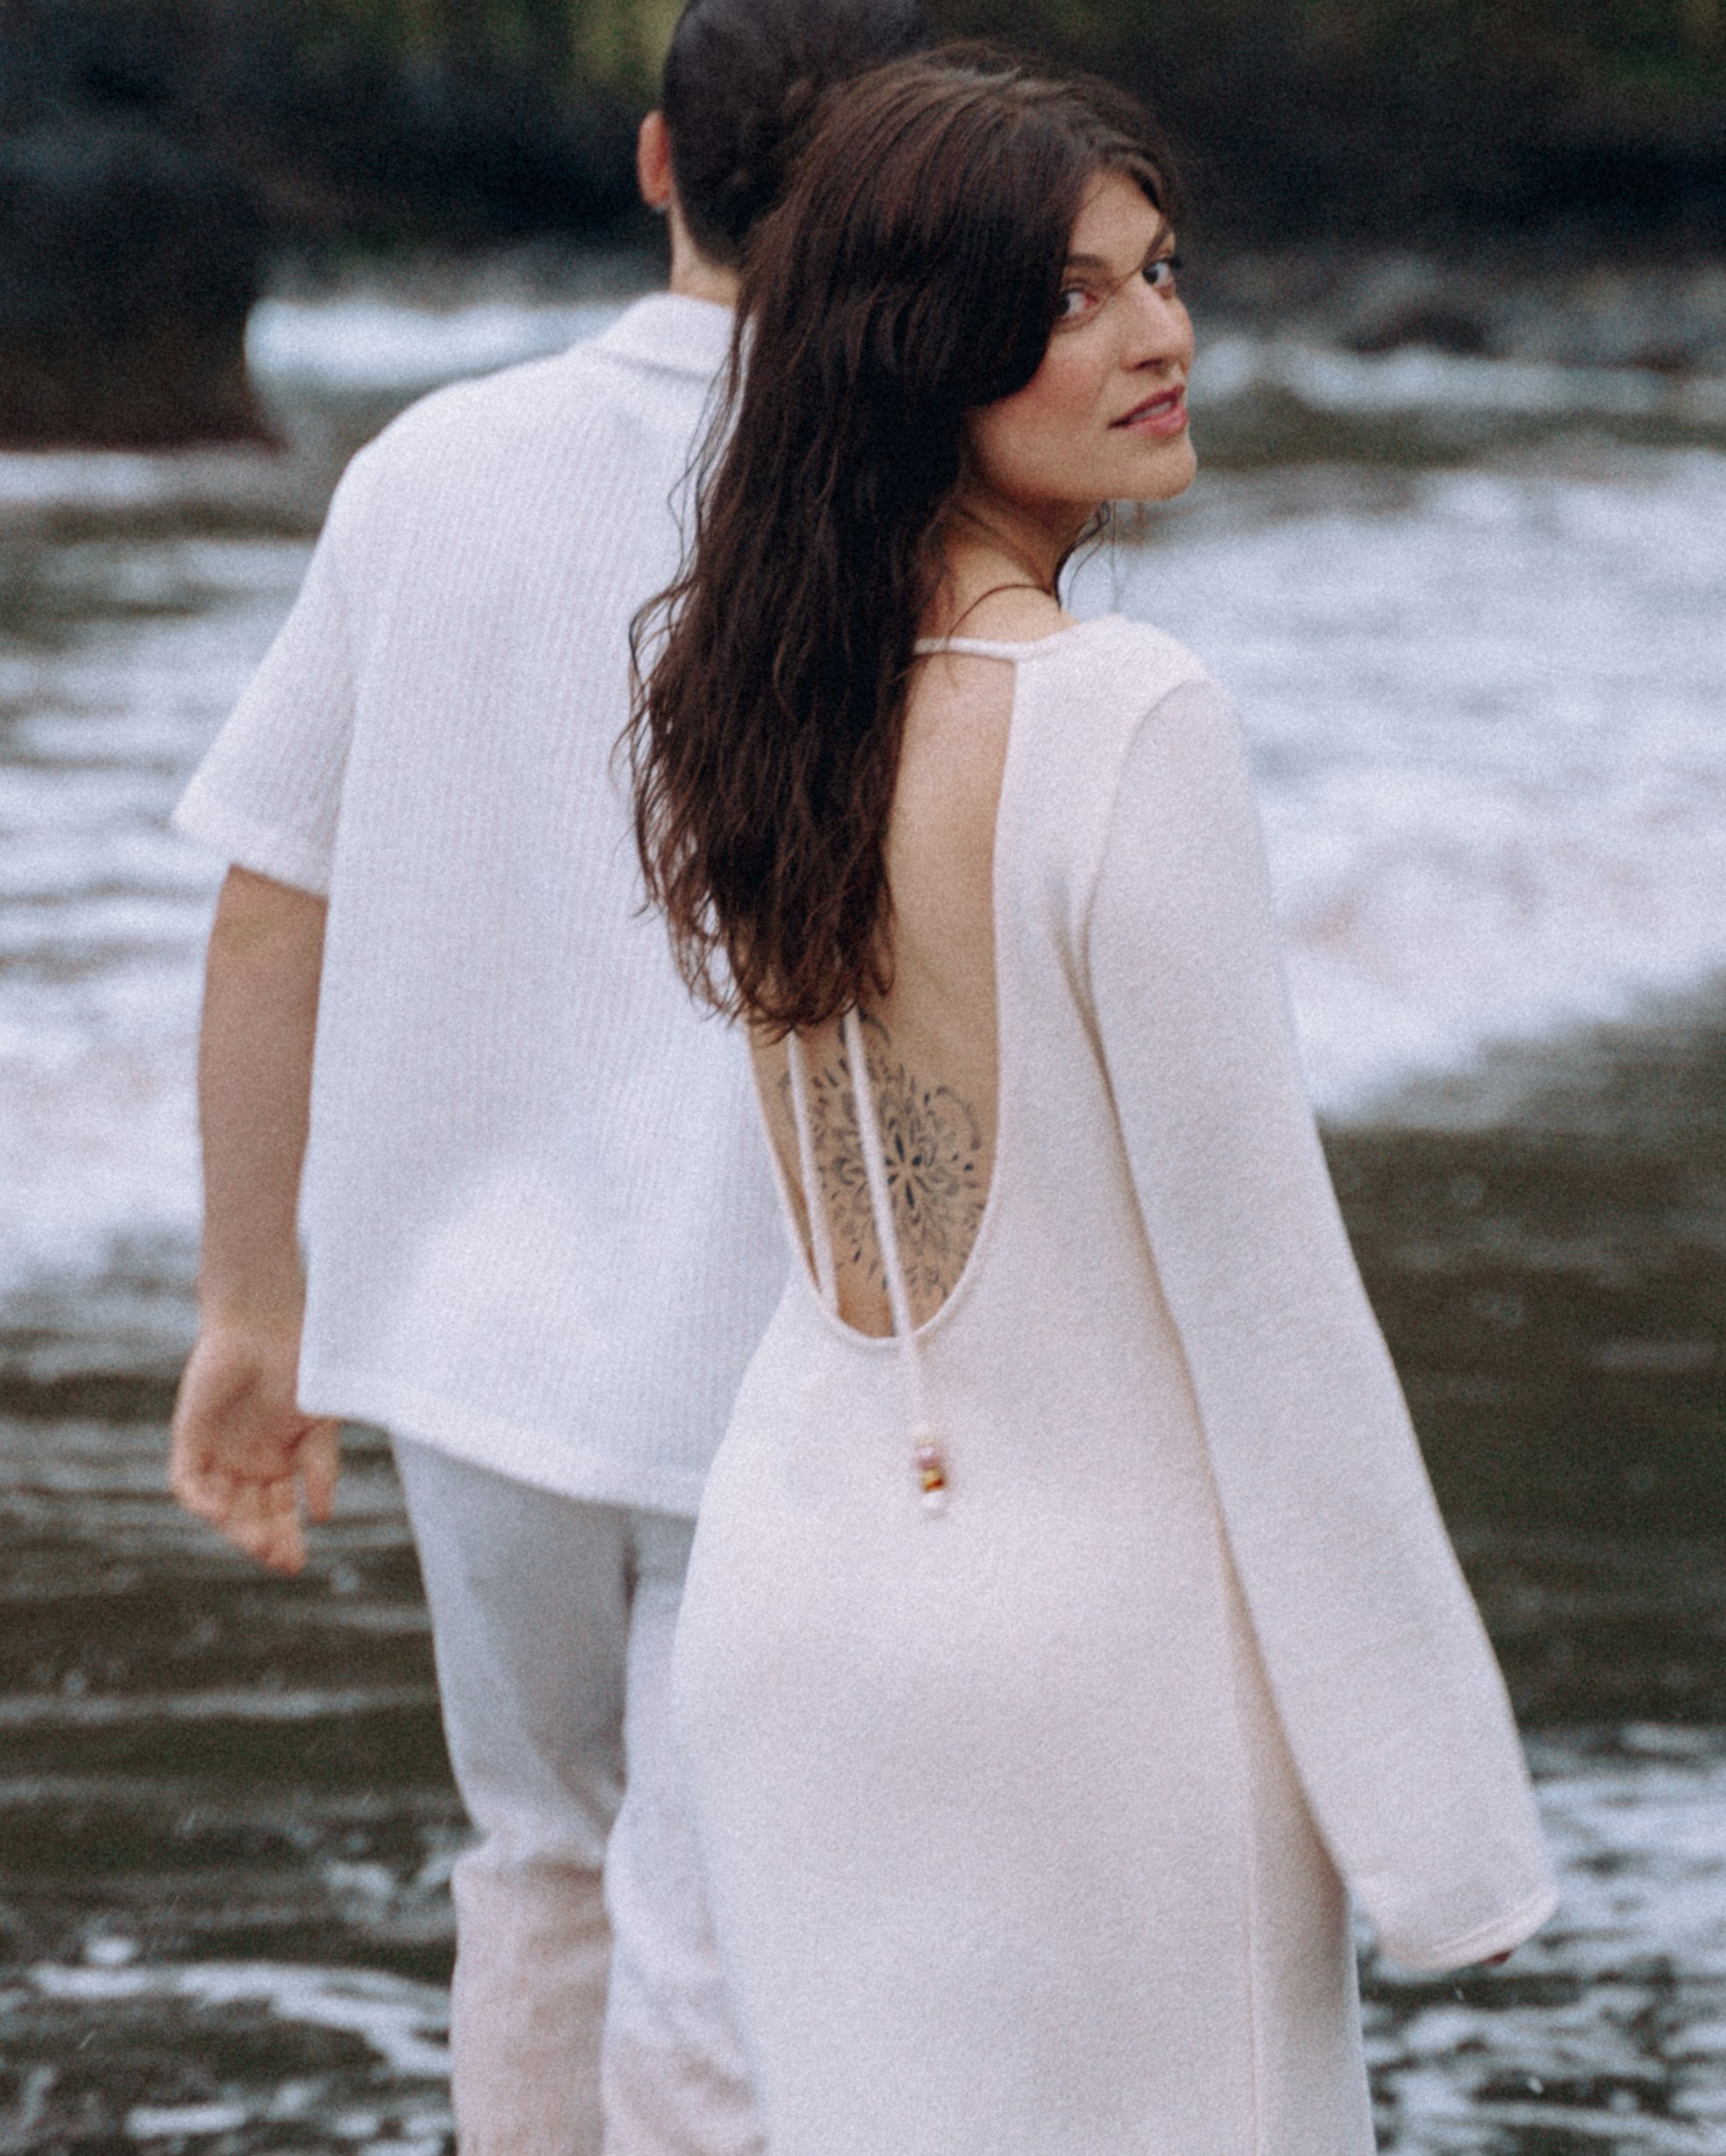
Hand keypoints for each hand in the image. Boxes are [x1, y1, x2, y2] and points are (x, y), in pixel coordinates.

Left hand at [169, 1318, 338, 1574]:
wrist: (266, 1324)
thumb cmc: (301, 1367)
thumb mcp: (321, 1424)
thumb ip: (321, 1467)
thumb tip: (324, 1516)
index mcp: (279, 1464)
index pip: (280, 1514)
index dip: (287, 1540)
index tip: (298, 1564)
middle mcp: (246, 1465)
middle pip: (251, 1517)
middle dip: (266, 1541)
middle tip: (282, 1560)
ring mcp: (217, 1453)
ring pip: (221, 1506)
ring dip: (237, 1528)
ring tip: (259, 1543)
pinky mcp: (190, 1438)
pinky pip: (188, 1481)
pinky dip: (201, 1500)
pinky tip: (220, 1511)